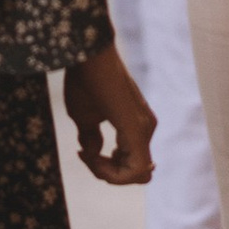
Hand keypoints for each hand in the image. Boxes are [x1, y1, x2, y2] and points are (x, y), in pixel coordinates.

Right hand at [66, 41, 154, 185]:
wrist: (86, 54)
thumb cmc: (84, 81)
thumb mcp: (85, 117)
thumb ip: (92, 137)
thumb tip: (94, 154)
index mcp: (137, 125)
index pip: (131, 165)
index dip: (106, 170)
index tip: (82, 153)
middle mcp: (146, 127)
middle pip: (136, 174)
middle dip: (108, 174)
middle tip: (85, 156)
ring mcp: (144, 128)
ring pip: (137, 174)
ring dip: (108, 173)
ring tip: (87, 153)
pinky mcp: (137, 128)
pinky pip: (136, 169)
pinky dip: (112, 172)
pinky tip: (91, 155)